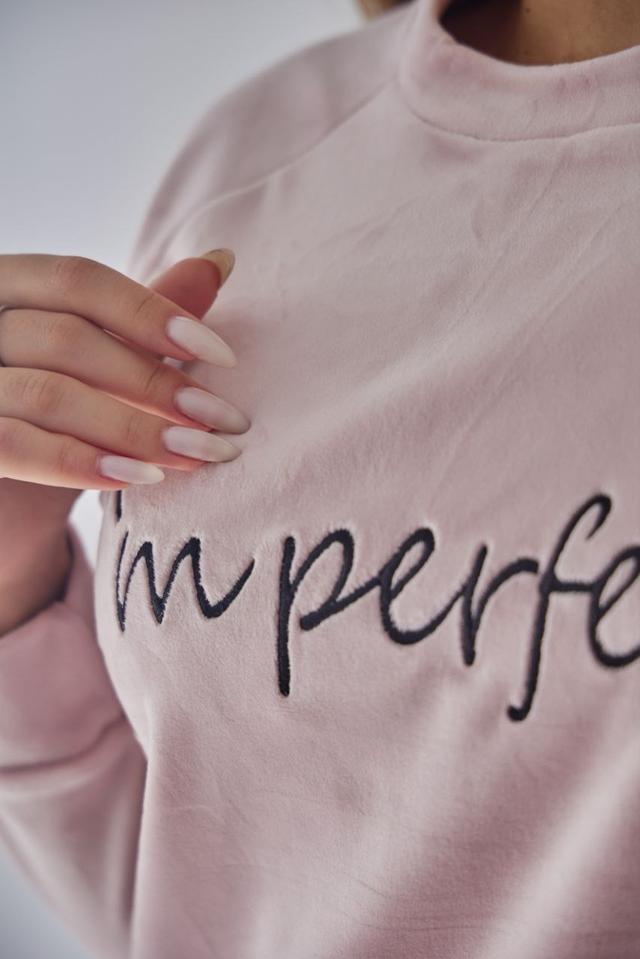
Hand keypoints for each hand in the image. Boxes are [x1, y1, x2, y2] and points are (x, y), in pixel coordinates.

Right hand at [0, 251, 249, 553]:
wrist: (4, 494)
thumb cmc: (55, 410)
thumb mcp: (99, 358)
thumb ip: (146, 312)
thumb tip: (221, 259)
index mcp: (6, 285)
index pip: (78, 280)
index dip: (152, 313)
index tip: (222, 355)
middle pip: (69, 339)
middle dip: (157, 382)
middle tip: (224, 420)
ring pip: (50, 395)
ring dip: (136, 429)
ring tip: (198, 453)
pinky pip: (18, 446)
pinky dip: (84, 462)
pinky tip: (142, 477)